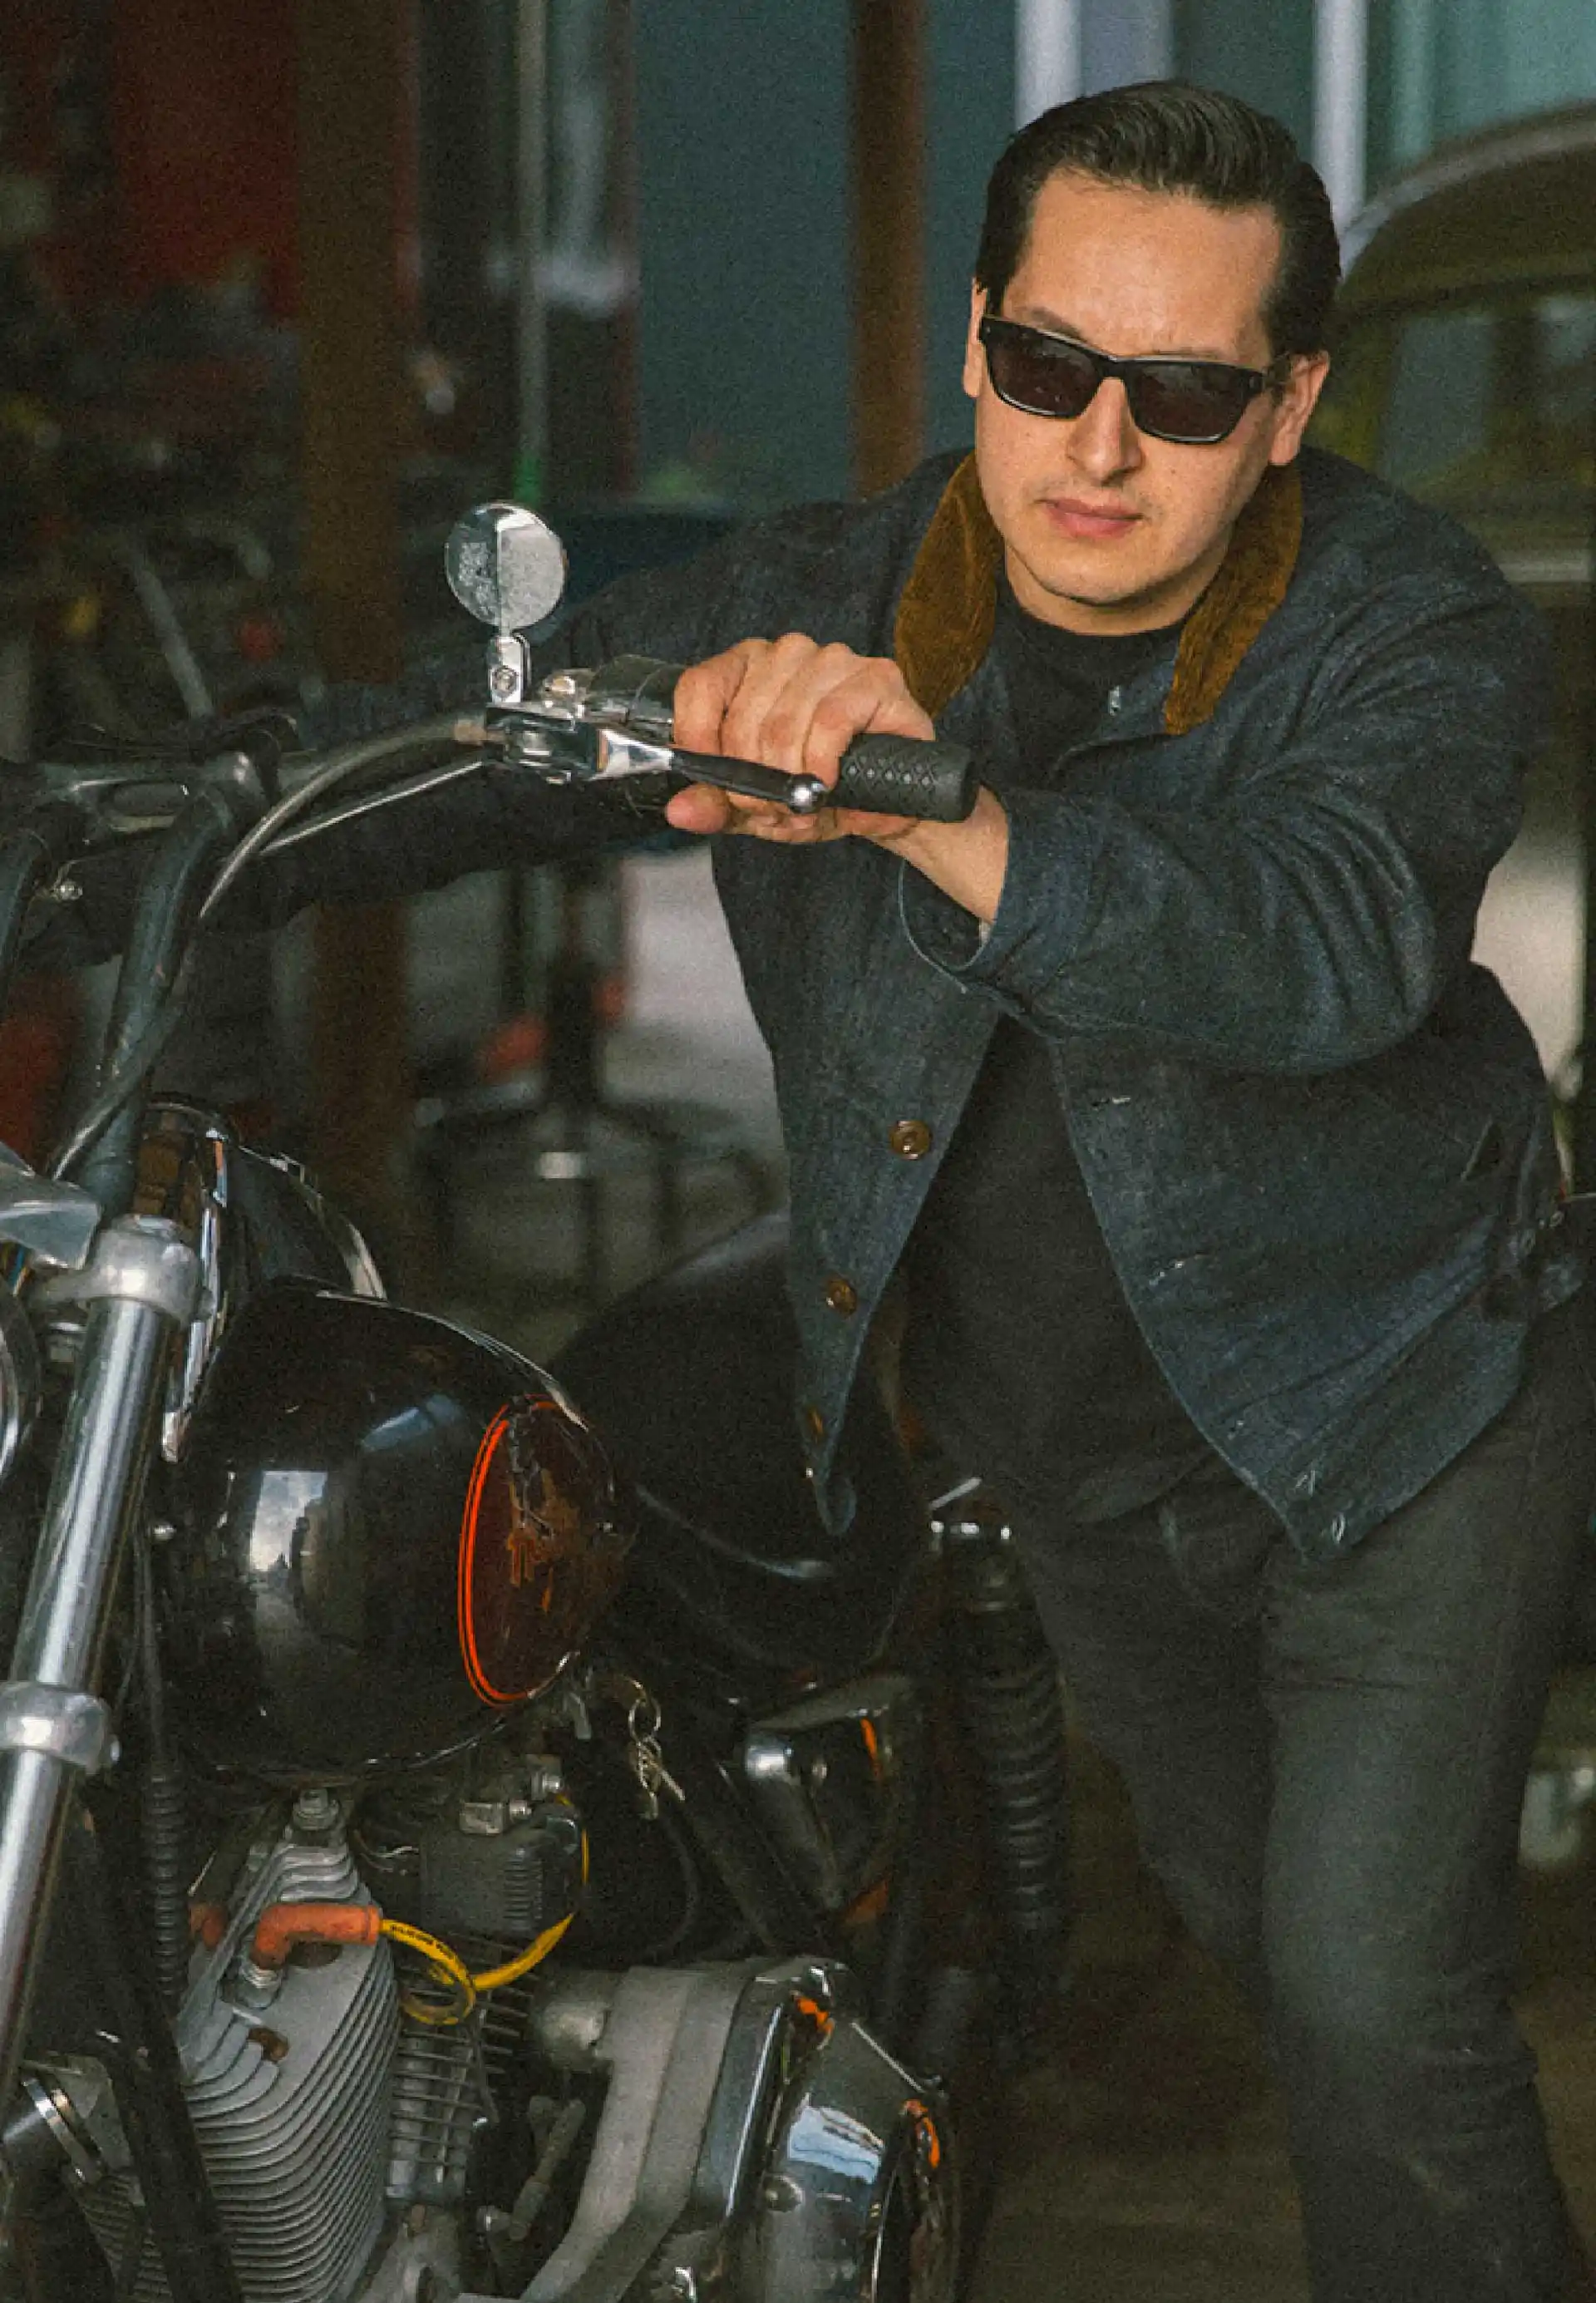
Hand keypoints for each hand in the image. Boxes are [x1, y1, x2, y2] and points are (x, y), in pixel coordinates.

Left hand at [663, 634, 932, 844]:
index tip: (720, 783)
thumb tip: (679, 810)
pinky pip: (829, 721)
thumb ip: (716, 805)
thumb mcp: (759, 806)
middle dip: (755, 783)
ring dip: (792, 781)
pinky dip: (822, 763)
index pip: (700, 688)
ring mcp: (832, 660)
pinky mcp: (875, 677)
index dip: (700, 742)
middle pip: (743, 720)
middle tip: (776, 810)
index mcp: (748, 669)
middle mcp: (787, 654)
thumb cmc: (822, 791)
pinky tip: (827, 782)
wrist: (889, 803)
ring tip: (807, 804)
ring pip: (784, 724)